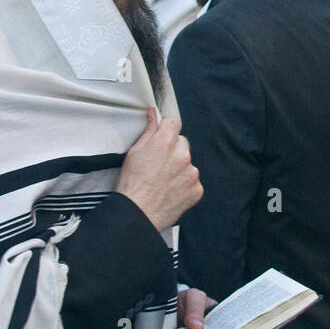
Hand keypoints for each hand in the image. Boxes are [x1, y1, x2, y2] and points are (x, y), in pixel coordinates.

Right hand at [116, 108, 202, 231]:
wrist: (138, 214)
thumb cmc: (132, 184)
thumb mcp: (134, 153)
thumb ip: (149, 131)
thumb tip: (154, 114)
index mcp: (166, 143)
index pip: (174, 122)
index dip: (168, 127)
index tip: (164, 133)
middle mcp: (183, 155)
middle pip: (182, 143)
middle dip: (173, 150)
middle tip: (158, 164)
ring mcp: (192, 173)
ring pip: (188, 163)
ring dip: (179, 168)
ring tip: (162, 181)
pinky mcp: (197, 189)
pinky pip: (193, 181)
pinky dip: (184, 185)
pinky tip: (170, 191)